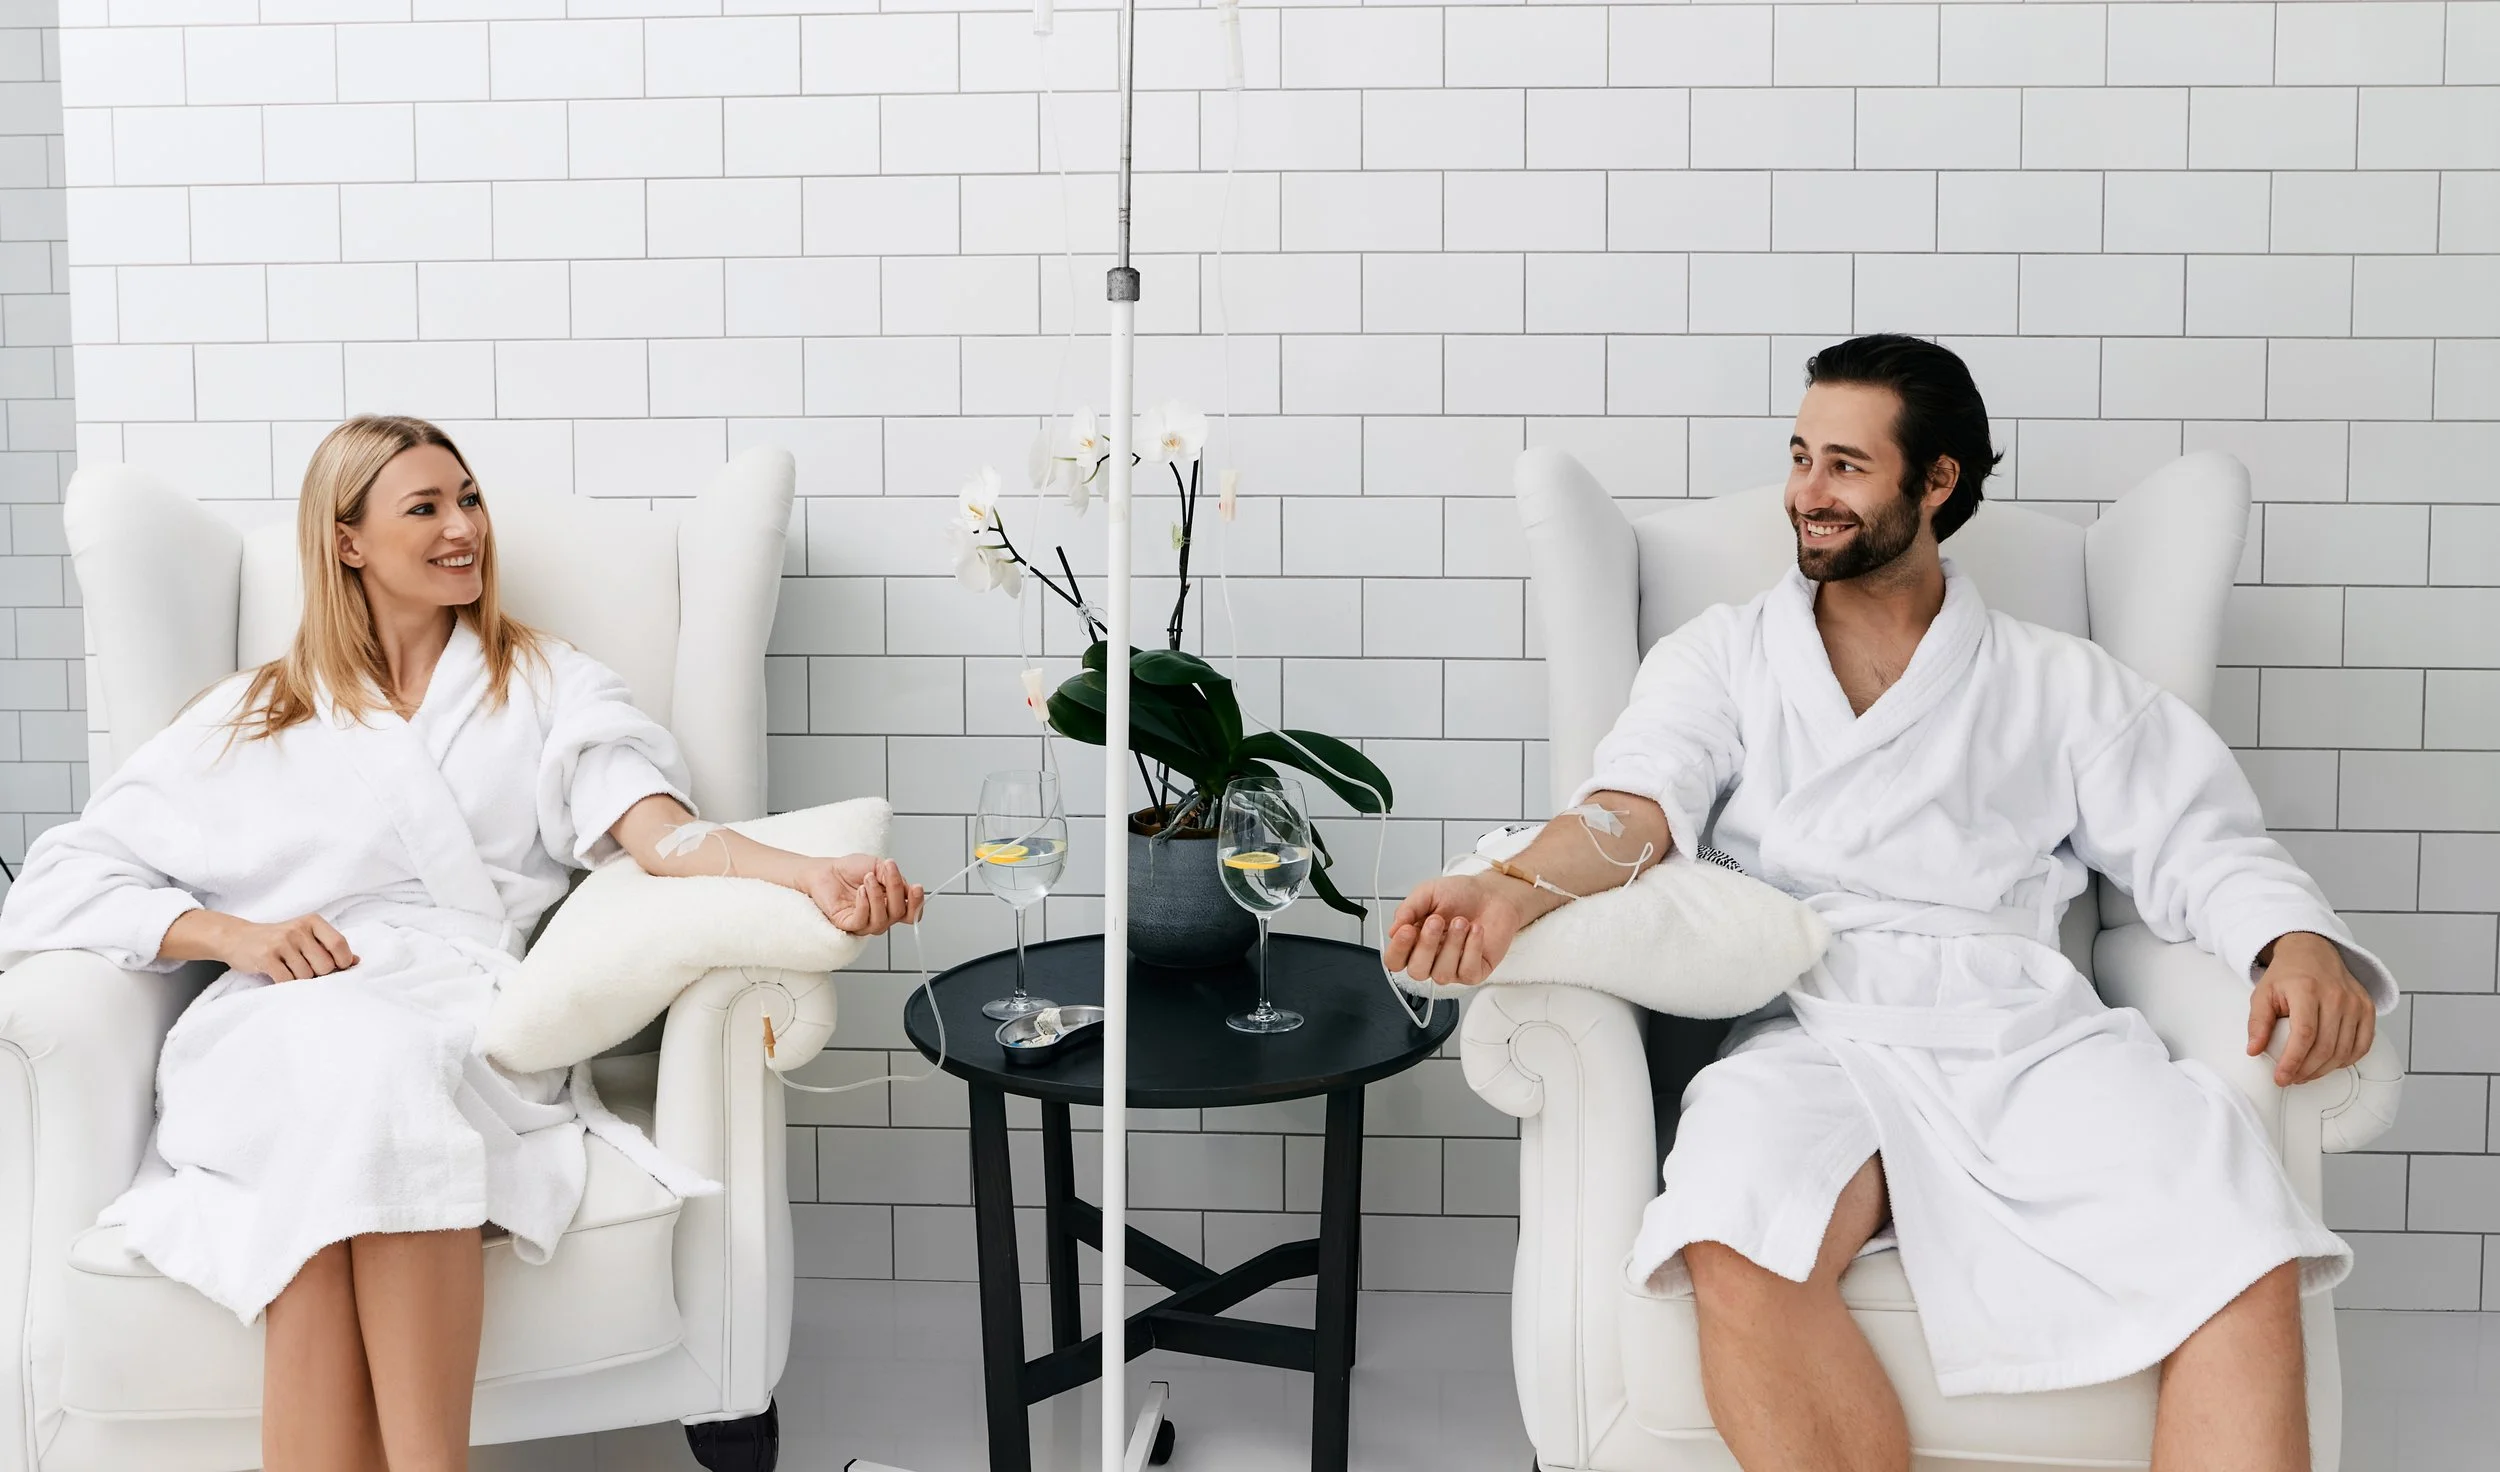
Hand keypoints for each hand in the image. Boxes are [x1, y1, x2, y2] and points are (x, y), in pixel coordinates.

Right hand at [219, 912, 358, 982]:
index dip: (342, 962)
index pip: (339, 944)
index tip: (336, 968)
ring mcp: (282, 942)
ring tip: (289, 970)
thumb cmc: (279, 940)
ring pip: (307, 976)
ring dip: (300, 980)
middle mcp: (298, 930)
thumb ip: (330, 947)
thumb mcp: (305, 936)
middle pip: (325, 965)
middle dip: (319, 975)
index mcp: (312, 921)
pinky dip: (287, 985)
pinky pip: (287, 981)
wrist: (237, 938)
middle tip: (306, 969)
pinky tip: (280, 976)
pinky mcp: (267, 957)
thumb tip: (357, 961)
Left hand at [800, 855, 923, 935]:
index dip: (917, 903)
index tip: (916, 888)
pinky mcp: (849, 925)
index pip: (911, 913)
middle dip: (896, 890)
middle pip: (899, 914)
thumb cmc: (850, 869)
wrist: (826, 870)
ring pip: (881, 920)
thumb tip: (906, 888)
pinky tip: (861, 890)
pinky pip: (862, 921)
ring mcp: (865, 922)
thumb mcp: (879, 866)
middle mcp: (881, 915)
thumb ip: (894, 878)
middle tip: (888, 871)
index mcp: (891, 903)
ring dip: (877, 896)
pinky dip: (864, 904)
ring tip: (868, 879)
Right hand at [1382, 873, 1535, 986]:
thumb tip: (1393, 929)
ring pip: (1442, 975)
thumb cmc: (1461, 894)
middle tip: (1437, 920)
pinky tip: (1476, 930)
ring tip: (1461, 921)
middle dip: (1427, 945)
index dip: (1398, 950)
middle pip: (1417, 971)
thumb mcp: (1428, 892)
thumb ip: (1408, 909)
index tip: (1407, 930)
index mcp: (1414, 942)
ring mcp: (1452, 968)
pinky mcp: (1474, 972)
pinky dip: (1472, 948)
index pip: (1395, 960)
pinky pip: (1467, 973)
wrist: (1493, 893)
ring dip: (1452, 944)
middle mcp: (1431, 959)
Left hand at [2247, 932, 2376, 1086]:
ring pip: (2344, 1050)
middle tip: (2290, 1078)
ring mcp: (2356, 1002)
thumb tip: (2253, 1051)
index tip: (2281, 1078)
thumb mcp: (2262, 993)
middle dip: (2306, 1070)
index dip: (2292, 1061)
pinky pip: (2363, 1045)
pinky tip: (2328, 1063)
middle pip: (2325, 1047)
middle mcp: (2336, 996)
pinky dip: (2346, 1060)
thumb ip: (2257, 1022)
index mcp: (2307, 989)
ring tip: (2305, 1074)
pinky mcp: (2368, 1008)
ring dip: (2324, 1069)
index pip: (2304, 1035)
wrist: (2312, 952)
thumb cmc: (2286, 975)